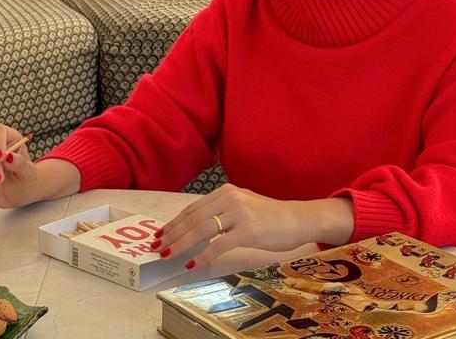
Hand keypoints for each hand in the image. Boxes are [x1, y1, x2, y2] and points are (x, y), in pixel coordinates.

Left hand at [152, 183, 352, 269]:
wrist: (297, 219)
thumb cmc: (270, 216)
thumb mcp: (242, 205)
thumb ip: (221, 211)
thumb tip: (195, 226)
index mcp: (225, 191)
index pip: (193, 208)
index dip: (175, 222)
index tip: (161, 234)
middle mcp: (230, 198)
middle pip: (193, 217)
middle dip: (173, 233)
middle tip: (158, 247)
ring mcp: (239, 213)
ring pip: (202, 229)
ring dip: (182, 244)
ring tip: (169, 255)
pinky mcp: (248, 230)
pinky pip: (220, 244)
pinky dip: (204, 255)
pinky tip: (193, 264)